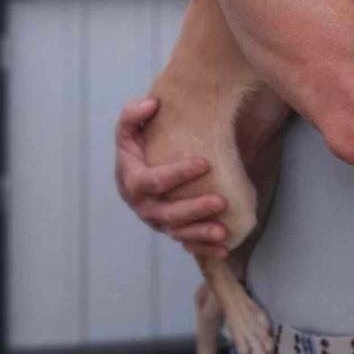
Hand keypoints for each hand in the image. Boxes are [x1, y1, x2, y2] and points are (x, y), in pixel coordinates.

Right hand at [115, 96, 229, 257]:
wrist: (135, 172)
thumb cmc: (136, 147)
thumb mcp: (129, 129)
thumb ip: (134, 115)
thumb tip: (152, 104)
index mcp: (132, 182)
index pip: (154, 181)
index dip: (178, 174)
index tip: (205, 163)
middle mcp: (144, 207)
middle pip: (168, 214)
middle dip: (195, 209)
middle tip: (220, 202)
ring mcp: (157, 222)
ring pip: (179, 232)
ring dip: (201, 234)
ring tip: (223, 232)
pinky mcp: (170, 230)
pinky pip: (187, 243)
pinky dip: (205, 249)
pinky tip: (225, 248)